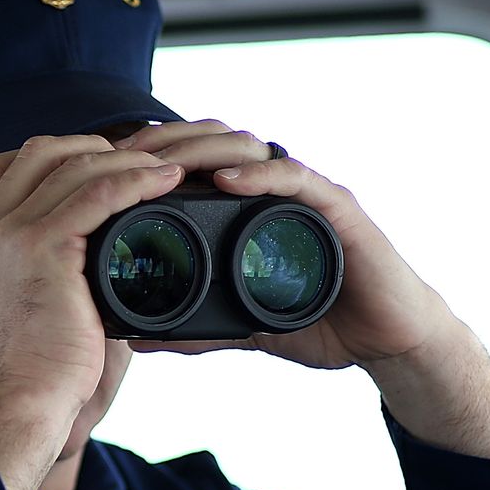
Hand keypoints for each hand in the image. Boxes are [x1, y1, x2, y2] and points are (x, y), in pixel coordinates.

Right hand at [0, 134, 183, 489]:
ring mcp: (6, 233)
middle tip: (138, 166)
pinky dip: (136, 180)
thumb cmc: (34, 364)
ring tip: (165, 171)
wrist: (22, 400)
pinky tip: (164, 182)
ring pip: (73, 165)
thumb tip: (86, 240)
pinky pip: (96, 192)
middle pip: (40, 151)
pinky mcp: (39, 246)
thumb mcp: (20, 300)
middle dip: (94, 148)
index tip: (98, 171)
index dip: (56, 156)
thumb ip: (36, 261)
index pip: (4, 163)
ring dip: (127, 160)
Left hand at [121, 120, 489, 458]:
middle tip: (115, 158)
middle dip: (162, 148)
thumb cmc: (324, 324)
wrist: (390, 341)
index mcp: (250, 212)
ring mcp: (308, 197)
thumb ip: (195, 331)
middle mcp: (277, 194)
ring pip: (249, 154)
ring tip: (156, 160)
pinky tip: (226, 178)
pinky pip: (296, 181)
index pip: (193, 171)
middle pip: (212, 150)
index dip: (147, 167)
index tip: (99, 177)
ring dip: (201, 150)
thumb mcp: (245, 329)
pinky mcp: (339, 210)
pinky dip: (261, 175)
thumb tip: (136, 340)